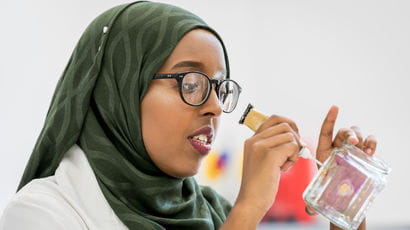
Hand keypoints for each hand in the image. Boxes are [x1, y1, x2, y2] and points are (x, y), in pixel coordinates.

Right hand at [235, 115, 301, 221]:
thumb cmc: (259, 184)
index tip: (293, 138)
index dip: (289, 124)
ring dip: (294, 150)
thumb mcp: (262, 160)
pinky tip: (284, 169)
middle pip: (285, 125)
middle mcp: (254, 140)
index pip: (274, 119)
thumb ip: (272, 146)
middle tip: (291, 154)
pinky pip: (292, 146)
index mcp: (251, 140)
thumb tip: (294, 136)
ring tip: (285, 164)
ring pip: (290, 136)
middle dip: (294, 138)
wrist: (250, 201)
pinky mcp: (269, 155)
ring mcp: (260, 146)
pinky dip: (293, 158)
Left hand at [307, 105, 376, 229]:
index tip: (334, 108)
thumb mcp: (318, 194)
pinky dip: (372, 143)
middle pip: (344, 132)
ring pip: (357, 134)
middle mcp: (338, 148)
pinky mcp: (363, 155)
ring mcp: (352, 151)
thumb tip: (308, 209)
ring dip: (361, 137)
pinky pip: (369, 143)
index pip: (326, 131)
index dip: (330, 119)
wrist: (343, 200)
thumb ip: (313, 201)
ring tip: (362, 148)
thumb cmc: (328, 193)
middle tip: (353, 142)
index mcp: (324, 151)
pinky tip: (370, 151)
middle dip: (350, 133)